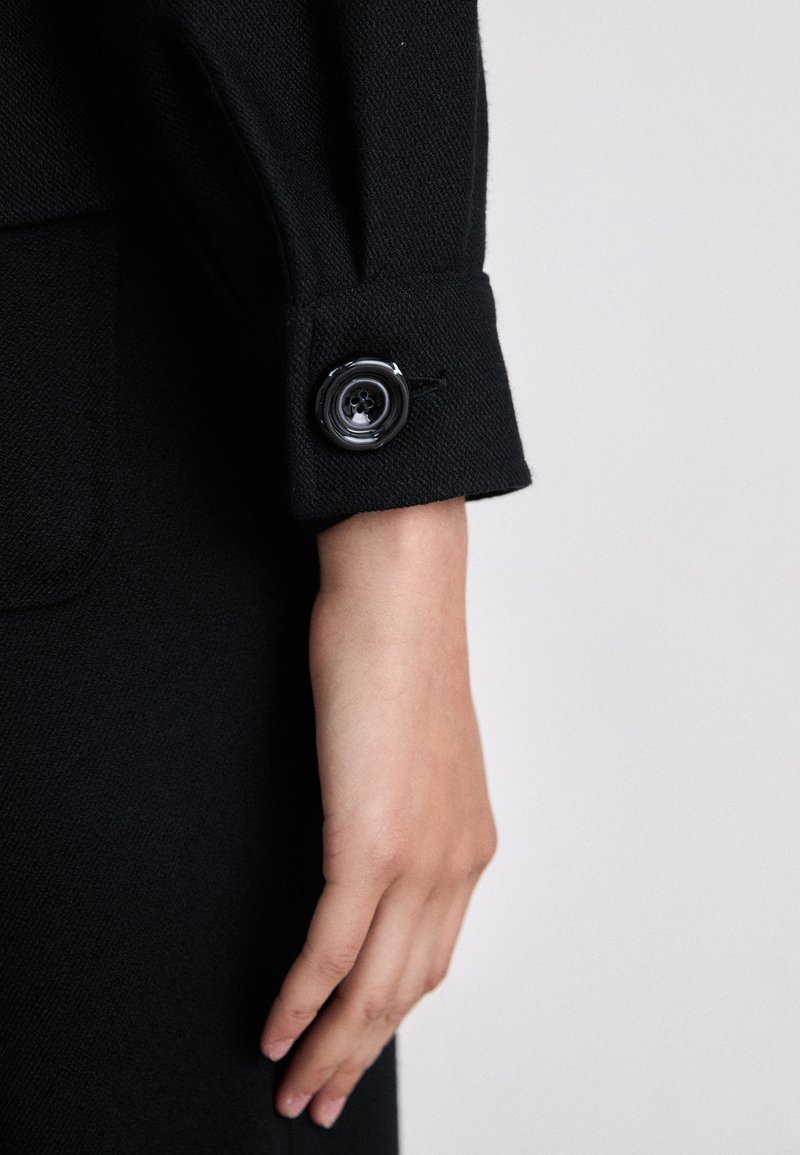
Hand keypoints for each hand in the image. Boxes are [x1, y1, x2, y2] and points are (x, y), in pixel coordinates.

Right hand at [259, 497, 497, 1128]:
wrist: (402, 594)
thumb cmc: (398, 657)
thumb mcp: (411, 750)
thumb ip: (398, 806)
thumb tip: (363, 838)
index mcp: (469, 844)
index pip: (433, 957)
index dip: (391, 1014)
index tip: (357, 1044)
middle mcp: (455, 861)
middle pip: (407, 989)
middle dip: (360, 1053)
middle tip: (321, 1099)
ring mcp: (417, 855)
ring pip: (373, 985)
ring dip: (330, 1046)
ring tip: (294, 1090)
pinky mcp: (370, 840)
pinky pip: (333, 948)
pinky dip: (301, 1000)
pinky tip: (275, 1030)